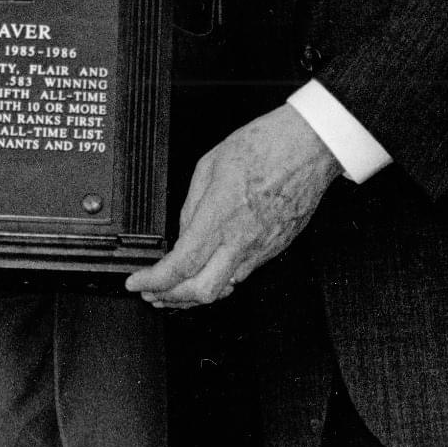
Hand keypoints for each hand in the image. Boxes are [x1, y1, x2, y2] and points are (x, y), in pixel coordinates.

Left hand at [125, 105, 338, 307]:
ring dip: (195, 295)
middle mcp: (241, 240)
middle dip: (171, 300)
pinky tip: (208, 274)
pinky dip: (220, 281)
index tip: (137, 282)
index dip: (153, 281)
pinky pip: (243, 274)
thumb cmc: (266, 145)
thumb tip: (183, 232)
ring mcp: (262, 248)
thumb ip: (191, 205)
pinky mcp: (276, 248)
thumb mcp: (210, 164)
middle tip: (152, 294)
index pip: (180, 265)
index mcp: (219, 217)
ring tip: (174, 291)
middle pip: (202, 292)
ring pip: (224, 289)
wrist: (310, 146)